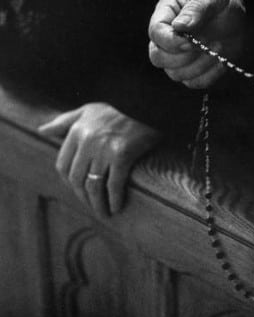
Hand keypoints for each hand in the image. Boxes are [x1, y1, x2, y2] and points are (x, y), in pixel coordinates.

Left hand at [38, 103, 161, 215]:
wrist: (148, 103)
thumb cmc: (120, 107)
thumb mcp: (88, 110)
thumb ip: (64, 121)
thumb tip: (42, 131)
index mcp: (76, 131)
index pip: (63, 166)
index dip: (70, 184)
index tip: (80, 192)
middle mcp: (87, 141)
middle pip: (77, 179)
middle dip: (83, 198)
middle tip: (93, 207)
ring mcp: (104, 149)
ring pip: (93, 185)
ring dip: (97, 204)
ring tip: (104, 213)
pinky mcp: (122, 155)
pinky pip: (114, 184)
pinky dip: (114, 199)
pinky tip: (117, 207)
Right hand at [149, 0, 245, 88]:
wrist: (238, 20)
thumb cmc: (223, 4)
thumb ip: (197, 9)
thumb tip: (179, 26)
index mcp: (167, 12)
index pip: (155, 32)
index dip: (171, 41)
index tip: (191, 42)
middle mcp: (166, 36)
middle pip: (157, 57)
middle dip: (182, 57)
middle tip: (203, 46)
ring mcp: (177, 56)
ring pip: (175, 73)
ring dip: (199, 65)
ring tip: (217, 47)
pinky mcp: (191, 71)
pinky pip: (193, 83)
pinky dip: (209, 75)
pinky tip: (220, 60)